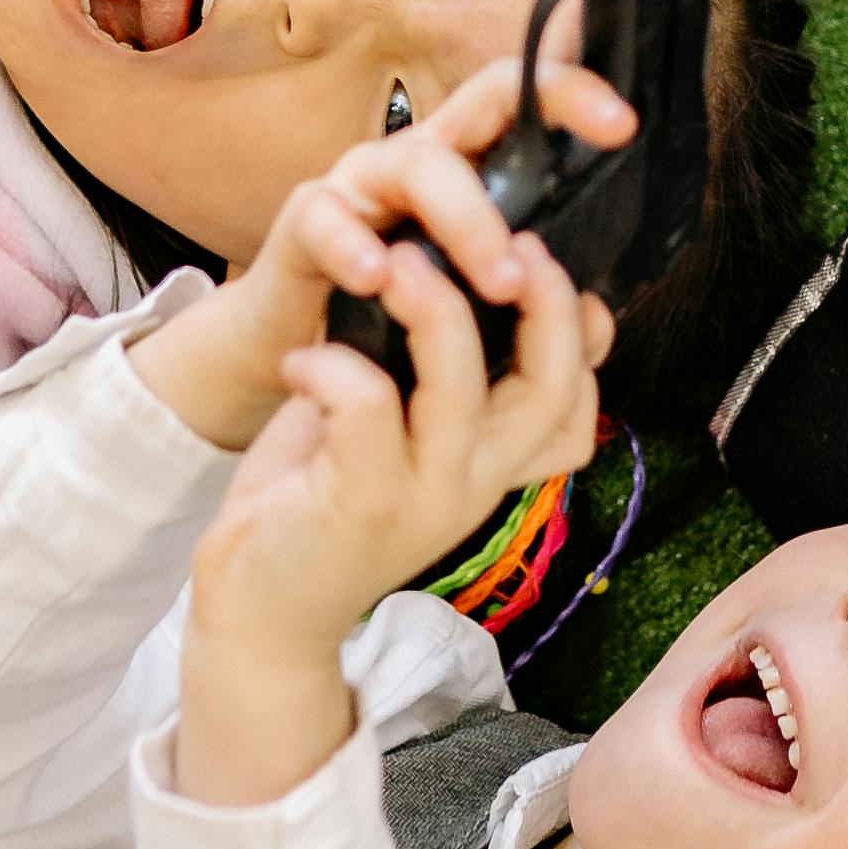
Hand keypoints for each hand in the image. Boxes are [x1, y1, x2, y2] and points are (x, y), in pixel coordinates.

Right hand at [134, 55, 636, 457]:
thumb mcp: (473, 323)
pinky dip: (351, 245)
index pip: (528, 106)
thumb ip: (534, 316)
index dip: (573, 97)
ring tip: (501, 283)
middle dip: (535, 131)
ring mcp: (361, 185)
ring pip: (419, 162)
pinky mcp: (301, 226)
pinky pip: (323, 214)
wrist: (301, 370)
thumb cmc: (393, 333)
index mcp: (473, 173)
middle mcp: (421, 161)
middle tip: (566, 226)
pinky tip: (377, 278)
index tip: (623, 125)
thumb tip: (598, 319)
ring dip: (468, 221)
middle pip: (486, 97)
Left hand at [158, 70, 624, 810]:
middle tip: (511, 236)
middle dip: (543, 302)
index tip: (547, 262)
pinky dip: (334, 365)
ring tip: (395, 264)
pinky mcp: (362, 501)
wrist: (262, 611)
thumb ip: (430, 378)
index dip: (585, 333)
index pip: (579, 404)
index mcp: (493, 466)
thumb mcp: (396, 436)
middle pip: (551, 388)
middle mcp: (476, 484)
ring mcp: (425, 498)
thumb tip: (445, 273)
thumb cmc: (324, 496)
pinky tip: (301, 360)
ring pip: (459, 387)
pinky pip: (368, 407)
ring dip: (433, 310)